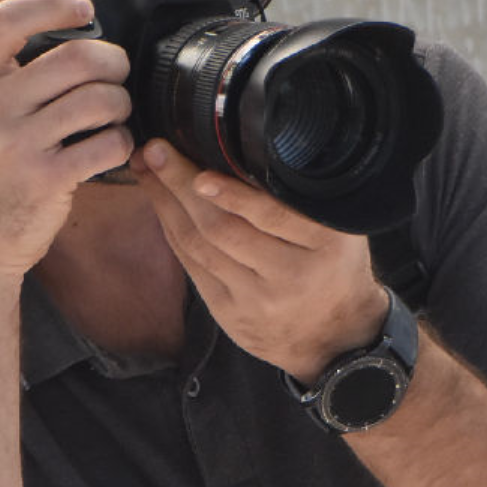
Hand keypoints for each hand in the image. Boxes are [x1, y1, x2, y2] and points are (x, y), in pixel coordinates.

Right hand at [0, 0, 133, 280]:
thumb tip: (47, 34)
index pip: (6, 21)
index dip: (52, 5)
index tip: (83, 10)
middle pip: (75, 58)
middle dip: (113, 63)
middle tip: (118, 74)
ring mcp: (14, 145)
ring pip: (99, 99)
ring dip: (121, 104)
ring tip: (116, 114)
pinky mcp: (44, 179)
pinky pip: (107, 144)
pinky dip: (121, 143)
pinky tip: (111, 147)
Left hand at [131, 139, 386, 380]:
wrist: (333, 336)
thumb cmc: (333, 266)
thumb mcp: (339, 229)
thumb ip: (300, 200)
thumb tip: (238, 150)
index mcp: (324, 244)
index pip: (271, 216)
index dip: (232, 195)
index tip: (200, 174)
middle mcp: (290, 275)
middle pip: (224, 228)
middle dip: (181, 186)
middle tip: (157, 151)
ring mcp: (257, 299)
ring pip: (200, 246)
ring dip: (167, 204)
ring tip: (147, 170)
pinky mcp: (230, 314)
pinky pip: (192, 266)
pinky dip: (173, 230)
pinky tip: (161, 204)